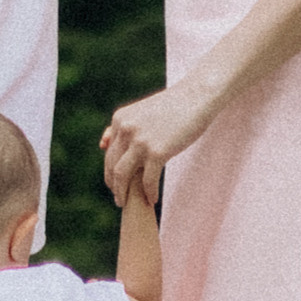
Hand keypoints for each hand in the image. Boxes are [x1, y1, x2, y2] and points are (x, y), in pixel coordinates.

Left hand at [100, 85, 205, 211]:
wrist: (197, 97)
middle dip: (114, 186)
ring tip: (127, 204)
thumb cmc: (173, 106)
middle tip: (119, 199)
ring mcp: (140, 141)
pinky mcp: (157, 151)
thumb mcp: (141, 112)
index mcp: (120, 119)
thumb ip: (123, 127)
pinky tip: (152, 200)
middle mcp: (125, 129)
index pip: (109, 152)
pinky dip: (148, 193)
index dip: (110, 171)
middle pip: (112, 165)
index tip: (116, 184)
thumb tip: (103, 144)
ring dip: (123, 193)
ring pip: (122, 175)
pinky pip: (147, 180)